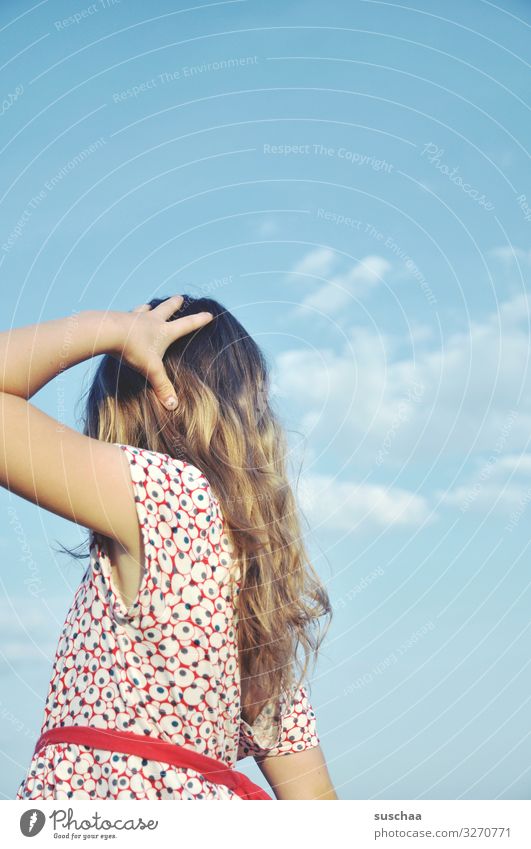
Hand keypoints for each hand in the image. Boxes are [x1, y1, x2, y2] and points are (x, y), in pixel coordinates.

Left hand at [110, 295, 212, 409]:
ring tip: (150, 305)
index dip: (199, 321)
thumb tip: (174, 406)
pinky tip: (124, 316)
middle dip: (175, 304)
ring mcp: (134, 317)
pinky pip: (126, 314)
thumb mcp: (150, 369)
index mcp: (163, 331)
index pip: (186, 325)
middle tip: (180, 297)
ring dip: (150, 307)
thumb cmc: (132, 349)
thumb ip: (162, 387)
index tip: (209, 314)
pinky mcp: (118, 318)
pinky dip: (129, 315)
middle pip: (166, 309)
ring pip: (145, 309)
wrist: (106, 332)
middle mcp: (151, 320)